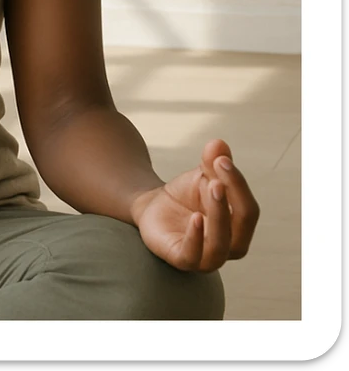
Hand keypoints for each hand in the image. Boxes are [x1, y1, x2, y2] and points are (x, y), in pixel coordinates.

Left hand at [130, 139, 259, 272]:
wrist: (153, 205)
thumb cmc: (186, 194)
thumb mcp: (201, 175)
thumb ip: (212, 162)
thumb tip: (219, 143)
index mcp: (239, 227)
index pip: (248, 209)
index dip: (238, 183)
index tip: (222, 159)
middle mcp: (229, 246)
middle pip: (241, 224)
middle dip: (233, 195)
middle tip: (219, 167)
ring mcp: (206, 257)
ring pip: (221, 243)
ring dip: (219, 214)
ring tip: (213, 186)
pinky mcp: (182, 259)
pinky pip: (192, 255)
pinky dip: (196, 238)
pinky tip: (196, 218)